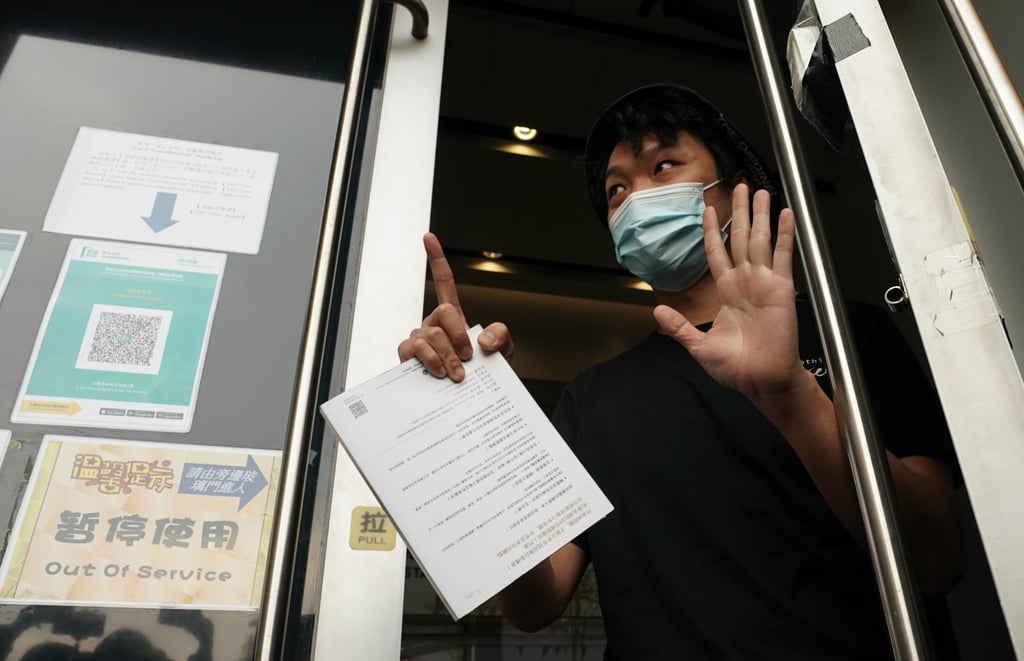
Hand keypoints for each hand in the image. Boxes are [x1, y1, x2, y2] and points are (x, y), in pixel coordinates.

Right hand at [397, 232, 513, 380]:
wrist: (472, 401)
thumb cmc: (484, 375)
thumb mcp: (504, 353)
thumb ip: (502, 337)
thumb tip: (481, 340)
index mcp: (453, 318)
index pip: (444, 282)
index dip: (436, 260)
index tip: (428, 237)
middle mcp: (432, 324)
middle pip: (442, 312)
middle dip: (459, 336)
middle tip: (468, 359)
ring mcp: (419, 340)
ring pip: (430, 335)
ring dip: (447, 355)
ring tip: (457, 375)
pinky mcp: (408, 357)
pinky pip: (414, 350)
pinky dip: (430, 362)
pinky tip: (439, 374)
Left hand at [653, 185, 803, 397]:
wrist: (761, 382)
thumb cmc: (736, 369)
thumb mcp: (698, 346)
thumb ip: (679, 326)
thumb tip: (656, 311)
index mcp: (727, 292)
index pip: (718, 252)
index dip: (713, 230)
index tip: (707, 209)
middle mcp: (746, 283)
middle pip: (741, 238)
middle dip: (741, 211)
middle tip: (741, 185)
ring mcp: (765, 283)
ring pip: (761, 240)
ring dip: (761, 215)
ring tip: (761, 190)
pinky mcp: (782, 289)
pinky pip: (783, 256)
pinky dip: (784, 234)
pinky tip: (785, 213)